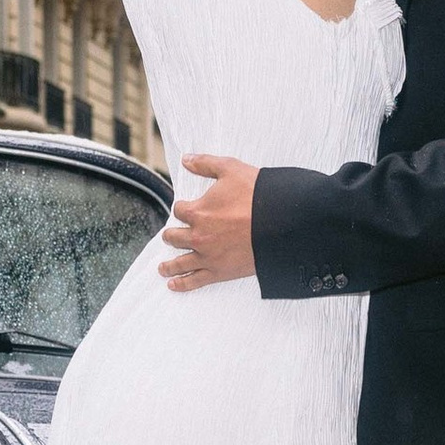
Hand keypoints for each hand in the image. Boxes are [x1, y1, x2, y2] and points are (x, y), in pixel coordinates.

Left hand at [160, 154, 259, 289]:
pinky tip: (173, 285)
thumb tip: (186, 160)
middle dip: (172, 235)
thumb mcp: (230, 169)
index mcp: (198, 212)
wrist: (281, 223)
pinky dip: (182, 284)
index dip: (183, 208)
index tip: (186, 209)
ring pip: (180, 262)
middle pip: (174, 237)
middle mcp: (198, 236)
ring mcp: (208, 256)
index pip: (179, 210)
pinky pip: (195, 281)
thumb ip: (205, 164)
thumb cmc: (257, 195)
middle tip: (171, 236)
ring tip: (162, 268)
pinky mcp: (220, 272)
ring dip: (169, 265)